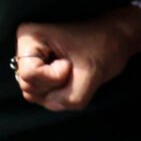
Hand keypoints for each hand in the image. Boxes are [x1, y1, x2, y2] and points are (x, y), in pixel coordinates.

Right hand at [12, 10, 140, 110]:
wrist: (116, 37)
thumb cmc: (103, 46)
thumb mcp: (90, 73)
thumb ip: (70, 97)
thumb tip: (53, 104)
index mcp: (28, 37)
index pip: (29, 75)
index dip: (54, 77)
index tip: (72, 64)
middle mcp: (24, 47)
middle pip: (28, 85)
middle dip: (56, 87)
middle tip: (75, 70)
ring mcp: (30, 59)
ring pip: (33, 93)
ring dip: (58, 93)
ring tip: (74, 74)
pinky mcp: (39, 69)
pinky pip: (41, 94)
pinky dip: (59, 94)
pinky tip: (72, 78)